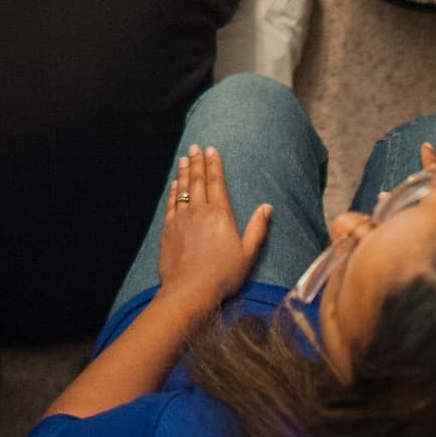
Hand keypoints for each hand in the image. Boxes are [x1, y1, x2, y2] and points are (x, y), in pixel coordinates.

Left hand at [154, 145, 270, 314]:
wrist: (190, 290)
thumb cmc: (223, 274)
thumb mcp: (248, 253)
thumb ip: (257, 228)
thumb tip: (267, 207)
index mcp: (220, 214)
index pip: (216, 182)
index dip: (214, 164)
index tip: (211, 150)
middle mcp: (199, 211)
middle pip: (197, 181)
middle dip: (197, 162)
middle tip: (195, 147)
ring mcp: (181, 219)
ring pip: (182, 189)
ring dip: (183, 172)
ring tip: (184, 159)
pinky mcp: (168, 230)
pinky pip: (171, 204)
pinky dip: (173, 192)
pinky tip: (174, 185)